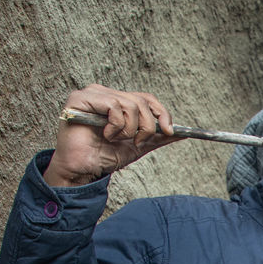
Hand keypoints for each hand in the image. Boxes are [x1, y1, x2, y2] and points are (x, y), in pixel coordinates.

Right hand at [43, 84, 178, 186]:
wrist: (82, 170)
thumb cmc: (104, 156)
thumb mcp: (137, 145)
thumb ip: (157, 137)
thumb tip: (181, 133)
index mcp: (116, 101)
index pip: (146, 98)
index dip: (161, 113)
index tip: (169, 131)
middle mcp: (104, 93)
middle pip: (141, 101)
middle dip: (147, 125)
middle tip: (139, 141)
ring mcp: (91, 94)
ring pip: (130, 104)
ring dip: (130, 129)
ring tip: (117, 139)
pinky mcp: (80, 99)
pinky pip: (114, 106)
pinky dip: (116, 126)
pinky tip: (106, 135)